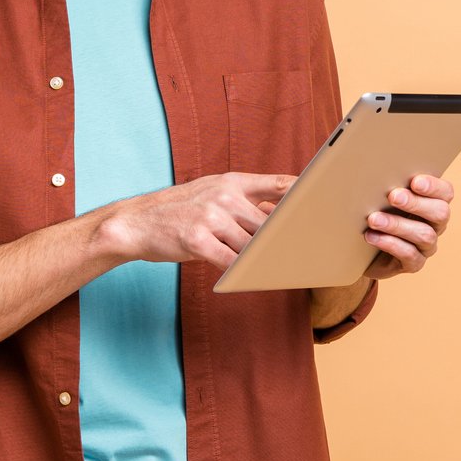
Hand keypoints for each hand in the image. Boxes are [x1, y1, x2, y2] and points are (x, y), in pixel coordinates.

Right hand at [98, 172, 297, 270]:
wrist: (135, 222)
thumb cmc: (179, 211)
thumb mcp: (211, 192)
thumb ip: (244, 201)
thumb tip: (280, 213)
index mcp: (231, 181)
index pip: (278, 184)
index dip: (305, 194)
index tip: (325, 205)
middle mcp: (223, 195)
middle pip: (268, 223)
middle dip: (284, 241)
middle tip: (305, 254)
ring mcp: (210, 217)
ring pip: (251, 245)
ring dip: (263, 261)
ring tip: (278, 271)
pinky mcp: (196, 240)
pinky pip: (229, 261)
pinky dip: (240, 272)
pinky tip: (247, 279)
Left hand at [354, 173, 450, 279]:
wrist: (365, 250)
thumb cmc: (380, 214)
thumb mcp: (385, 198)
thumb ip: (390, 184)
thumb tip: (379, 168)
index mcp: (434, 203)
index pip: (446, 192)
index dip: (434, 187)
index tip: (414, 181)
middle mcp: (436, 225)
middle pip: (440, 213)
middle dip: (416, 203)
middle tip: (393, 196)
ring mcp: (427, 246)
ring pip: (424, 235)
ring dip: (397, 225)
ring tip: (374, 219)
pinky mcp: (415, 264)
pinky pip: (409, 255)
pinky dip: (390, 244)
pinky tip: (372, 236)